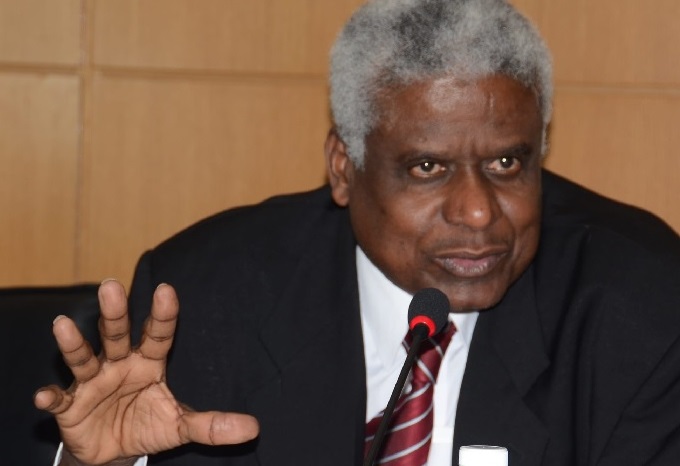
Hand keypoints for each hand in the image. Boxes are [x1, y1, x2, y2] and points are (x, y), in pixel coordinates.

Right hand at [34, 279, 258, 465]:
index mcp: (149, 362)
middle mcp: (119, 364)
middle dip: (115, 313)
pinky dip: (51, 396)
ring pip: (84, 358)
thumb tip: (253, 427)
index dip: (163, 314)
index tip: (167, 290)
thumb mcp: (181, 425)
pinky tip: (44, 394)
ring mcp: (93, 382)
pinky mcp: (71, 405)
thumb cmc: (148, 426)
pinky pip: (60, 399)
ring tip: (64, 325)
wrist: (113, 453)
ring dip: (74, 344)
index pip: (158, 335)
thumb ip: (212, 424)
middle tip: (111, 286)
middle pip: (117, 335)